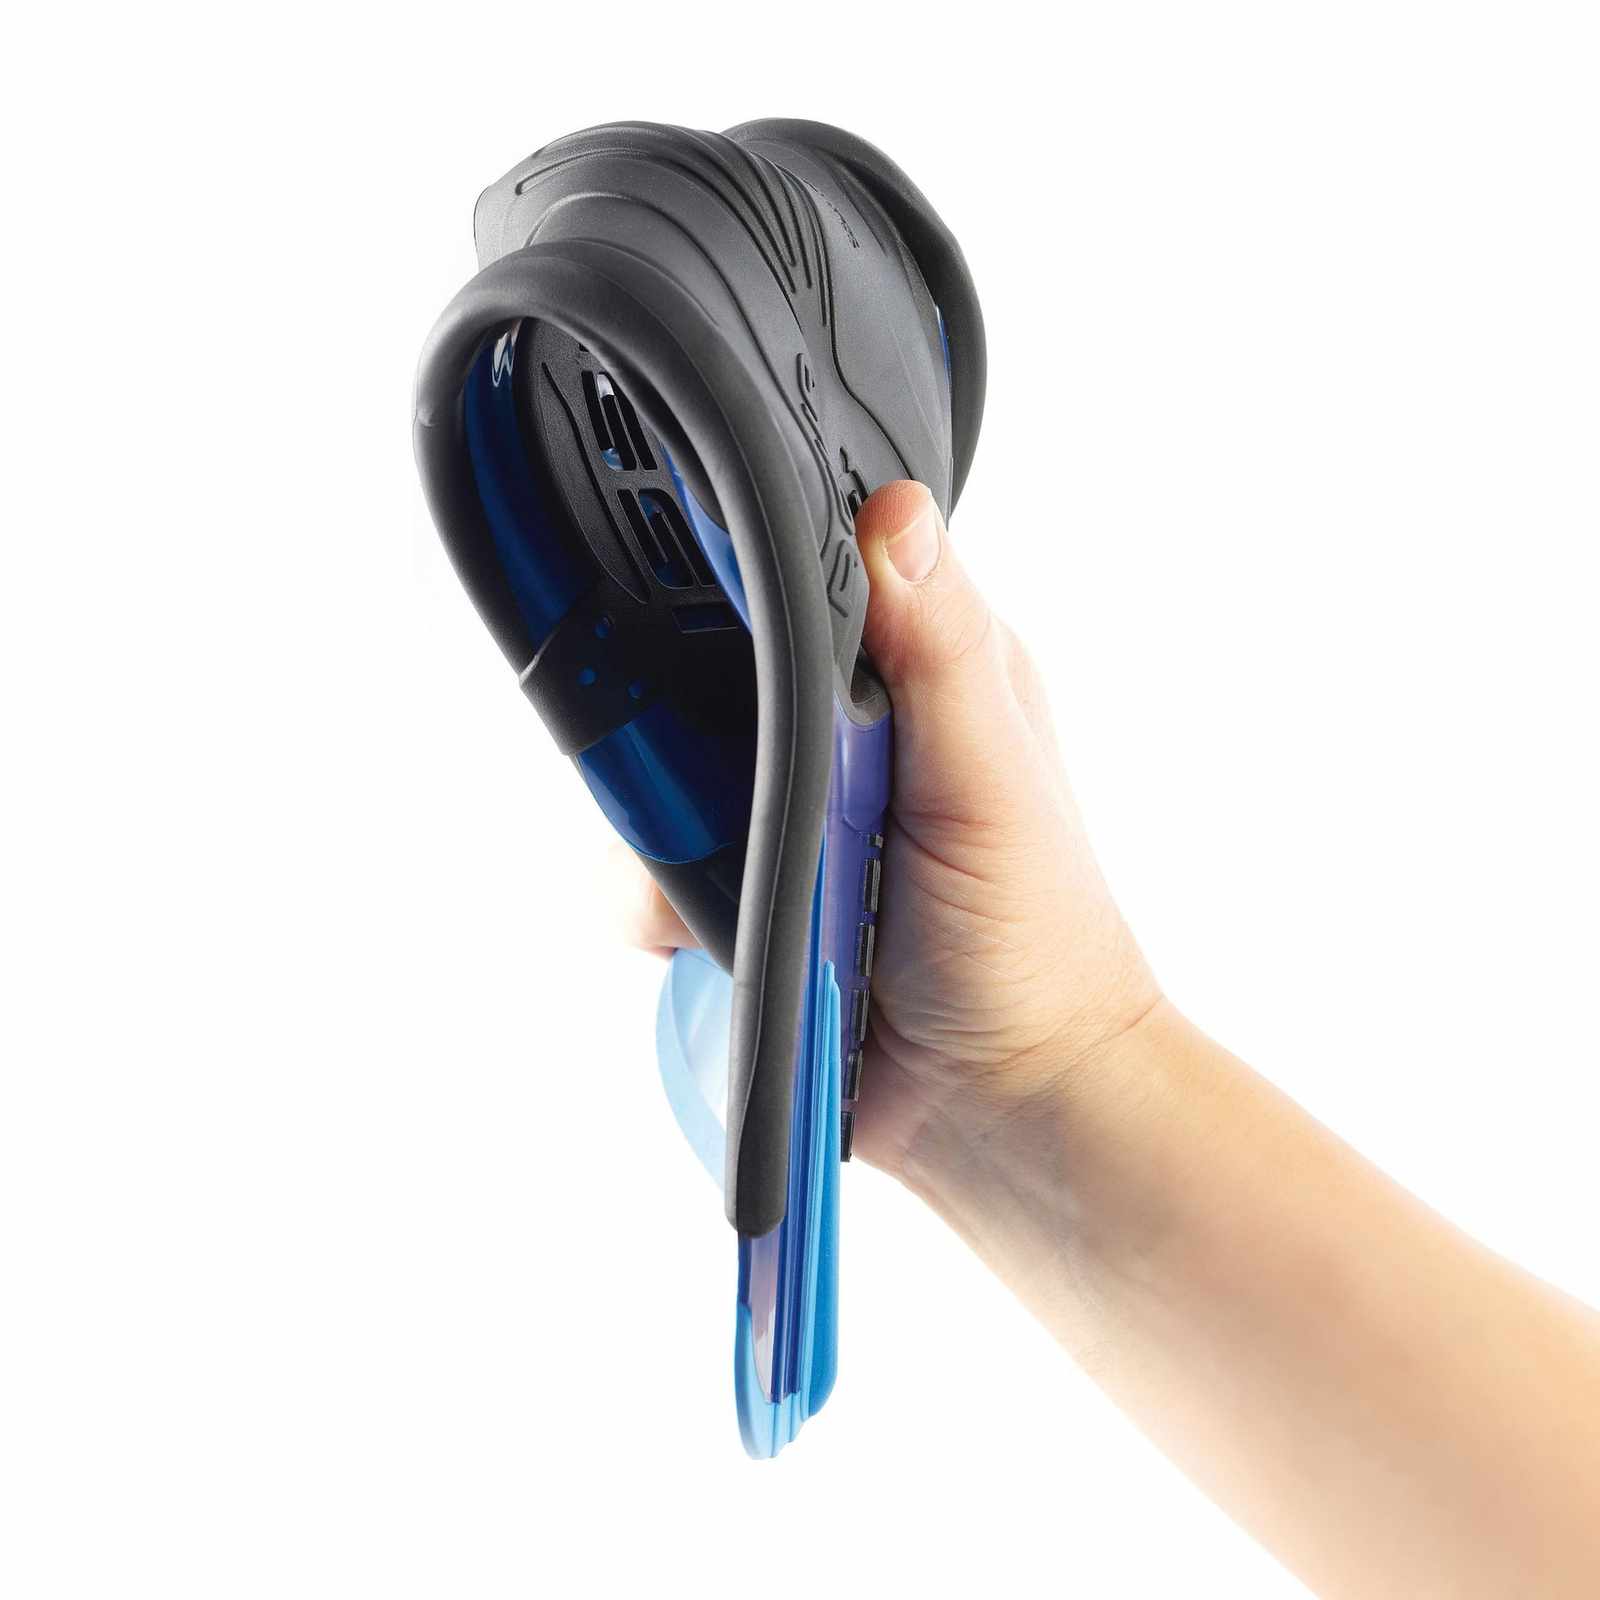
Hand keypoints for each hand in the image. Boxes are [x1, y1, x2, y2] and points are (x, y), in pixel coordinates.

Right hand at [613, 481, 1159, 1193]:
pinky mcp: (748, 893)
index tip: (682, 595)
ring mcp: (788, 817)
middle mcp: (844, 734)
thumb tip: (893, 513)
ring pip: (665, 775)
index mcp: (919, 673)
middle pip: (706, 674)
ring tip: (733, 894)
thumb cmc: (1034, 940)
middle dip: (682, 729)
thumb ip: (940, 648)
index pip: (803, 577)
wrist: (1006, 1106)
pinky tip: (706, 937)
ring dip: (672, 833)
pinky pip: (654, 872)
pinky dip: (657, 903)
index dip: (740, 577)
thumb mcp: (993, 778)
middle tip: (720, 793)